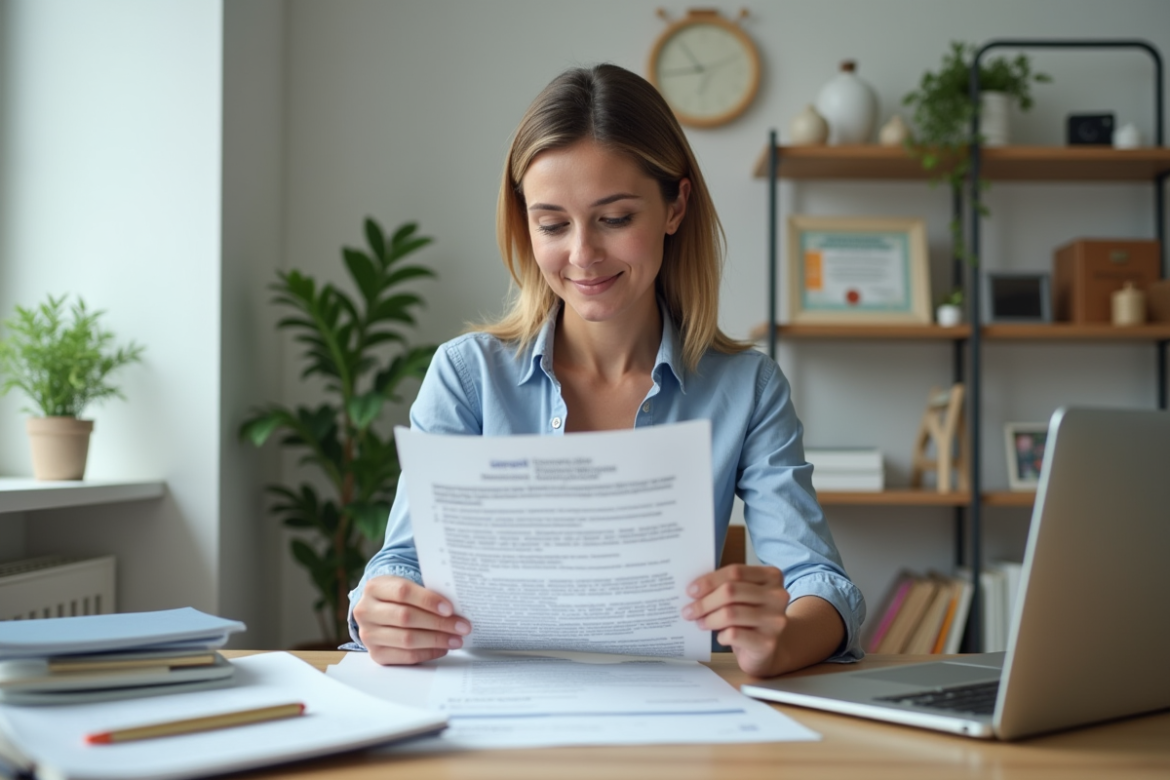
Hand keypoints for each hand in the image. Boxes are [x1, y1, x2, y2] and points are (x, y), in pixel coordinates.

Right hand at [353, 575, 471, 664]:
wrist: (377, 612)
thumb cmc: (398, 597)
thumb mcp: (405, 585)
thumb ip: (425, 592)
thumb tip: (456, 607)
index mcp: (374, 587)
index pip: (403, 592)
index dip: (428, 600)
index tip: (450, 608)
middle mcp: (366, 611)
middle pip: (406, 617)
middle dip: (439, 623)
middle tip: (462, 627)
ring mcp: (368, 634)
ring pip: (407, 639)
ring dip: (437, 640)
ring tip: (457, 639)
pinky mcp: (375, 654)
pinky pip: (406, 656)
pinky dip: (428, 652)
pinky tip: (442, 648)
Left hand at [682, 564, 789, 676]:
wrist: (768, 648)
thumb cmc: (750, 617)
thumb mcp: (743, 596)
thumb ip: (727, 586)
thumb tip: (694, 589)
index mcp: (771, 576)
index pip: (735, 571)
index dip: (709, 580)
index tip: (691, 590)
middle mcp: (777, 596)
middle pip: (731, 591)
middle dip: (704, 602)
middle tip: (688, 611)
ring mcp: (775, 620)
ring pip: (730, 613)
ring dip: (709, 619)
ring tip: (700, 623)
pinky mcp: (768, 642)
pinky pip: (734, 635)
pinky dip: (721, 636)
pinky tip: (721, 637)